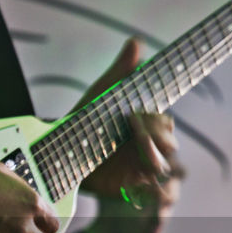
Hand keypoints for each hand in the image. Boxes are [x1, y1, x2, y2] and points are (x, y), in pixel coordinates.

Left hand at [78, 39, 180, 200]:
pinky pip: (152, 190)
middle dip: (154, 135)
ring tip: (132, 145)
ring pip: (162, 166)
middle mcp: (149, 147)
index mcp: (147, 125)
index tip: (134, 112)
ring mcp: (141, 167)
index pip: (165, 123)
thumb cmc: (85, 119)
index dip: (155, 119)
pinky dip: (148, 186)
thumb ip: (121, 71)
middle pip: (169, 144)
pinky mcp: (131, 187)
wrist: (62, 151)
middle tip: (131, 123)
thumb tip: (136, 42)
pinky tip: (133, 178)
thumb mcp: (102, 93)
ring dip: (151, 156)